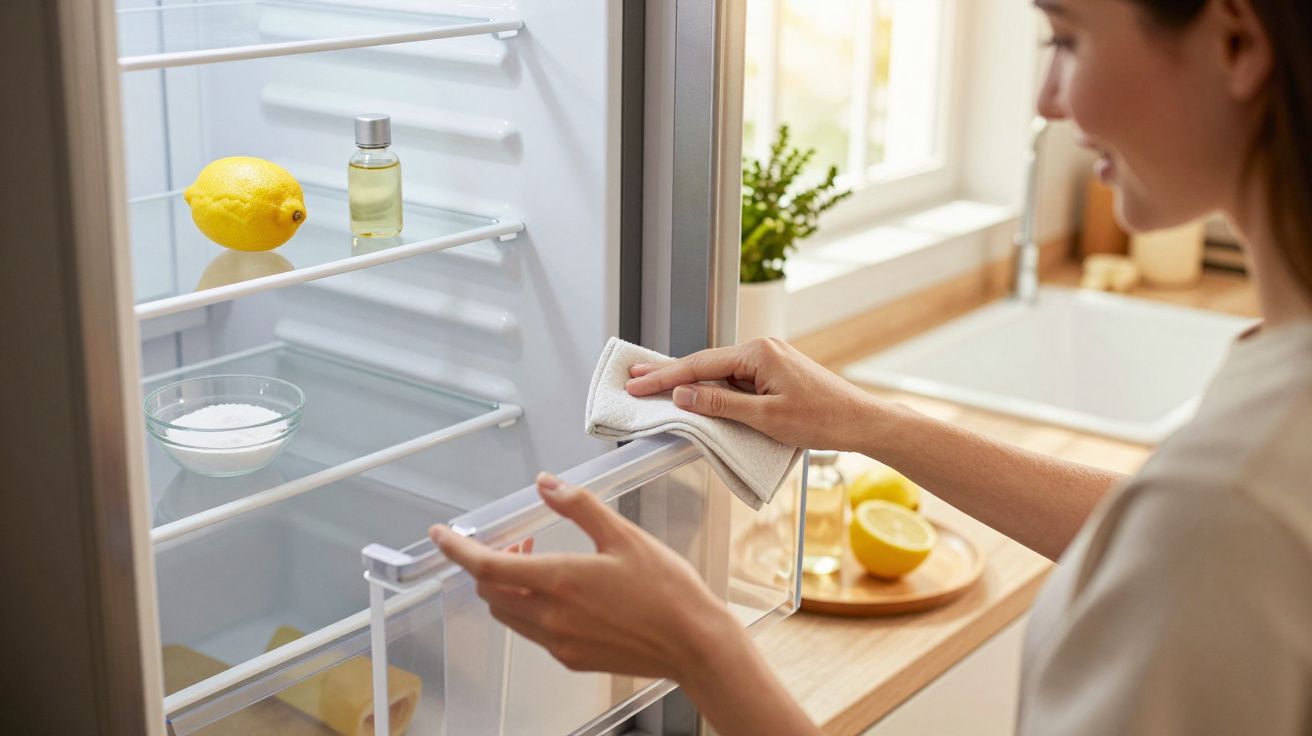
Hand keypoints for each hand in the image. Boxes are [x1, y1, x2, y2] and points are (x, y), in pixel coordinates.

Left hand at [429, 472, 745, 681]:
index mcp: (559, 581)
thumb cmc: (667, 591)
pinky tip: (563, 594)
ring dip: (509, 587)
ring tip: (539, 564)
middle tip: (519, 541)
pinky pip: (533, 632)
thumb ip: (579, 506)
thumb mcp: (624, 536)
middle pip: (491, 591)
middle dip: (491, 564)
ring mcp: (559, 642)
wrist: (694, 644)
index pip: (486, 566)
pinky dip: (531, 608)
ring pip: (509, 613)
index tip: (441, 536)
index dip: (457, 550)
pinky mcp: (572, 659)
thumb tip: (546, 484)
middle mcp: (550, 616)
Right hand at [625, 337, 881, 451]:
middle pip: (705, 363)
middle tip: (634, 377)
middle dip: (669, 373)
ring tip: (655, 387)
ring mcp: (769, 360)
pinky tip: (695, 396)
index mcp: (758, 353)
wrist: (861, 421)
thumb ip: (720, 404)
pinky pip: (735, 380)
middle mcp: (762, 349)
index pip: (699, 364)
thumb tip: (684, 395)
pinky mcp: (775, 374)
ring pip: (719, 372)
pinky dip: (712, 389)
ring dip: (689, 382)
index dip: (665, 377)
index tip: (638, 385)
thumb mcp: (765, 417)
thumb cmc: (822, 419)